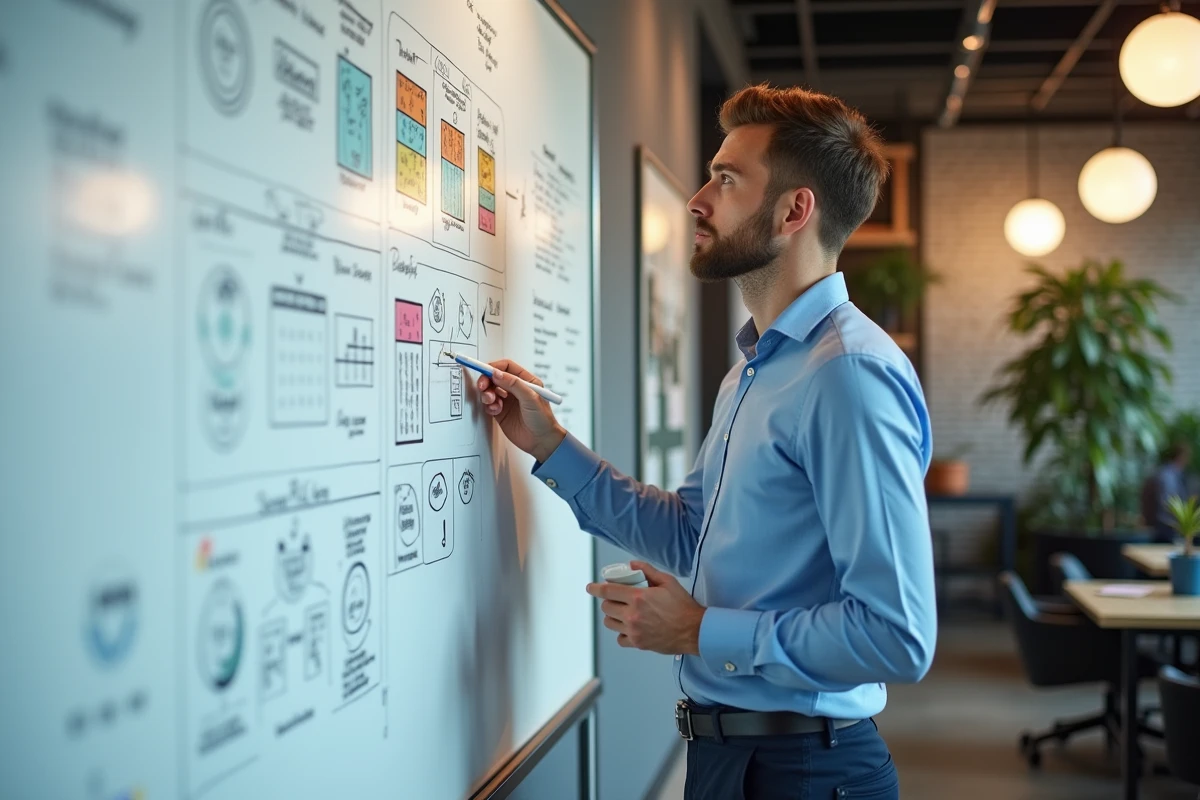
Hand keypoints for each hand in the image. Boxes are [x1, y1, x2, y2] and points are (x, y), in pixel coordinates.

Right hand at [476, 359, 565, 461]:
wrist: (541, 442)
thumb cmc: (543, 419)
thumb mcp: (530, 398)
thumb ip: (513, 384)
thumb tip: (496, 373)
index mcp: (526, 381)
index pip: (506, 367)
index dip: (494, 367)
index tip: (485, 371)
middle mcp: (516, 389)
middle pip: (495, 377)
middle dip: (487, 381)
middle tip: (483, 386)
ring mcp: (507, 400)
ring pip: (490, 390)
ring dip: (487, 394)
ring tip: (492, 401)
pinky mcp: (501, 412)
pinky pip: (489, 404)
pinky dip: (489, 405)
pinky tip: (496, 410)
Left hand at [585, 561, 705, 654]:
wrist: (694, 630)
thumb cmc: (682, 605)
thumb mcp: (668, 581)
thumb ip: (647, 571)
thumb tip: (631, 565)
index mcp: (638, 597)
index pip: (608, 591)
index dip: (596, 588)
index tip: (590, 588)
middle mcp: (632, 615)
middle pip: (606, 607)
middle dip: (608, 601)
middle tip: (616, 599)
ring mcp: (634, 631)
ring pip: (610, 623)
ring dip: (613, 616)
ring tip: (622, 612)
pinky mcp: (638, 643)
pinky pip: (620, 638)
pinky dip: (622, 633)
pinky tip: (630, 627)